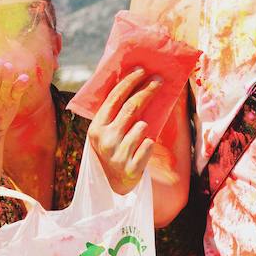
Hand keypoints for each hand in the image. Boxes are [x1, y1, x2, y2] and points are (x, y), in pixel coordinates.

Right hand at [87, 67, 162, 194]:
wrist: (113, 185)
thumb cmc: (113, 149)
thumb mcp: (106, 132)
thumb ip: (115, 113)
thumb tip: (134, 82)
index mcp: (96, 127)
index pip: (114, 99)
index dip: (129, 82)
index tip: (142, 70)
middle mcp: (105, 140)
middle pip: (131, 108)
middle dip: (146, 91)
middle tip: (158, 80)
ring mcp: (118, 155)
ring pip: (142, 126)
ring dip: (144, 126)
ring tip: (138, 134)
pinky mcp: (132, 168)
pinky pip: (149, 145)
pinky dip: (148, 143)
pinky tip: (141, 149)